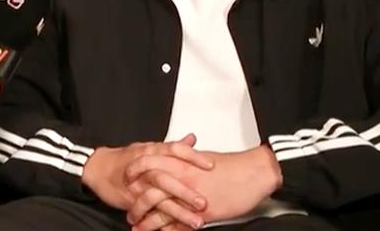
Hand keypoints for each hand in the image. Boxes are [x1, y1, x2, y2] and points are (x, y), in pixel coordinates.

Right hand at [81, 134, 212, 228]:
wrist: (97, 168)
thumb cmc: (125, 158)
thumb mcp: (148, 148)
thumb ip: (172, 147)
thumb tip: (192, 140)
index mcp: (151, 152)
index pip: (174, 150)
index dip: (192, 157)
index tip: (211, 165)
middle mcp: (145, 167)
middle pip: (166, 178)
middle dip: (185, 191)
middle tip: (204, 202)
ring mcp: (138, 185)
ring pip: (159, 198)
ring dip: (178, 212)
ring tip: (196, 222)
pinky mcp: (132, 199)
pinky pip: (148, 212)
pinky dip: (161, 222)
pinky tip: (175, 229)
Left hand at [127, 145, 282, 228]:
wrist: (253, 172)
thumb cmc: (230, 165)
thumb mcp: (201, 158)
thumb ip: (183, 157)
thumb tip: (172, 156)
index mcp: (179, 163)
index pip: (146, 164)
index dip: (133, 172)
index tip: (126, 179)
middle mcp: (181, 180)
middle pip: (148, 193)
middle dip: (136, 205)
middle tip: (129, 213)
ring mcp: (190, 198)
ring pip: (161, 212)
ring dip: (148, 222)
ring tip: (138, 228)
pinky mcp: (203, 213)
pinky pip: (180, 224)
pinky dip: (168, 230)